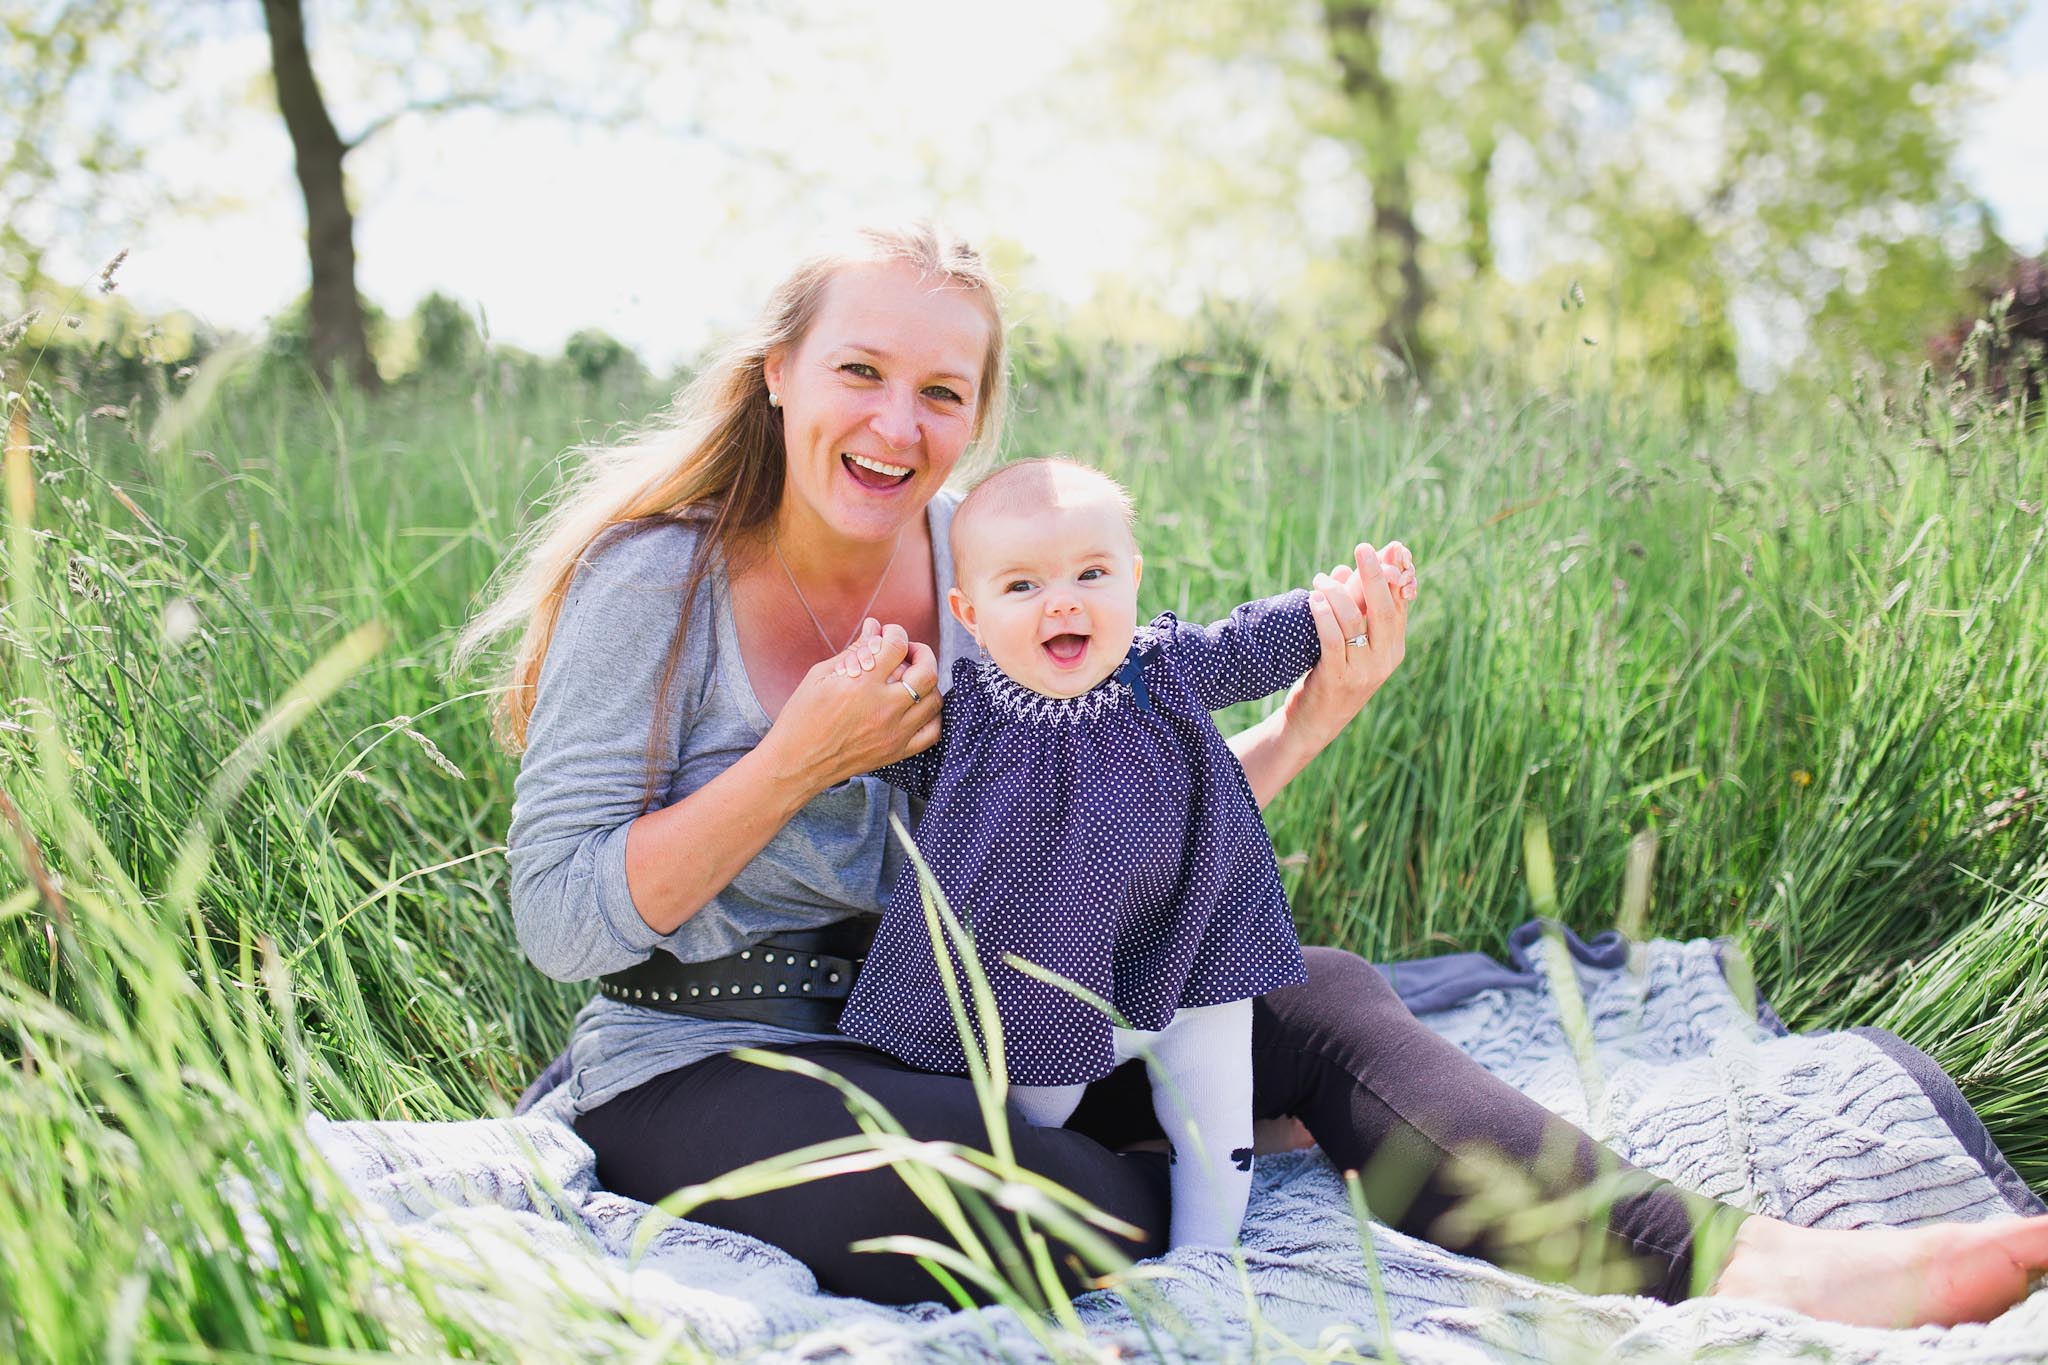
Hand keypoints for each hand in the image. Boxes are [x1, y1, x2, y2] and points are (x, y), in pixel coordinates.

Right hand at [774, 621, 939, 790]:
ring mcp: (893, 733)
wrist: (796, 762)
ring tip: (911, 680)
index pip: (896, 646)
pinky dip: (932, 715)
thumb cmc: (802, 717)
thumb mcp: (820, 676)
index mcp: (860, 686)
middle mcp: (882, 709)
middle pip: (927, 672)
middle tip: (908, 653)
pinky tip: (918, 707)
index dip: (896, 632)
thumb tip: (874, 627)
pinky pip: (932, 732)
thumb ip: (854, 651)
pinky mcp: (896, 752)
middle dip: (922, 654)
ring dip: (927, 683)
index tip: (888, 635)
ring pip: (934, 700)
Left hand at [1293, 540, 1412, 738]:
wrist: (1314, 723)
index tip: (1388, 547)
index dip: (1394, 573)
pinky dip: (1323, 616)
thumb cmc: (1331, 675)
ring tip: (1319, 579)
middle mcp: (1385, 659)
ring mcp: (1364, 671)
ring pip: (1355, 621)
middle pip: (1383, 609)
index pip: (1399, 603)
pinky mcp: (1338, 679)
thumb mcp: (1350, 643)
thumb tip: (1342, 569)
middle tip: (1363, 547)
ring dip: (1336, 593)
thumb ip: (1352, 609)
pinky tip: (1313, 600)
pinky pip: (1333, 641)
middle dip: (1375, 575)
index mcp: (1394, 647)